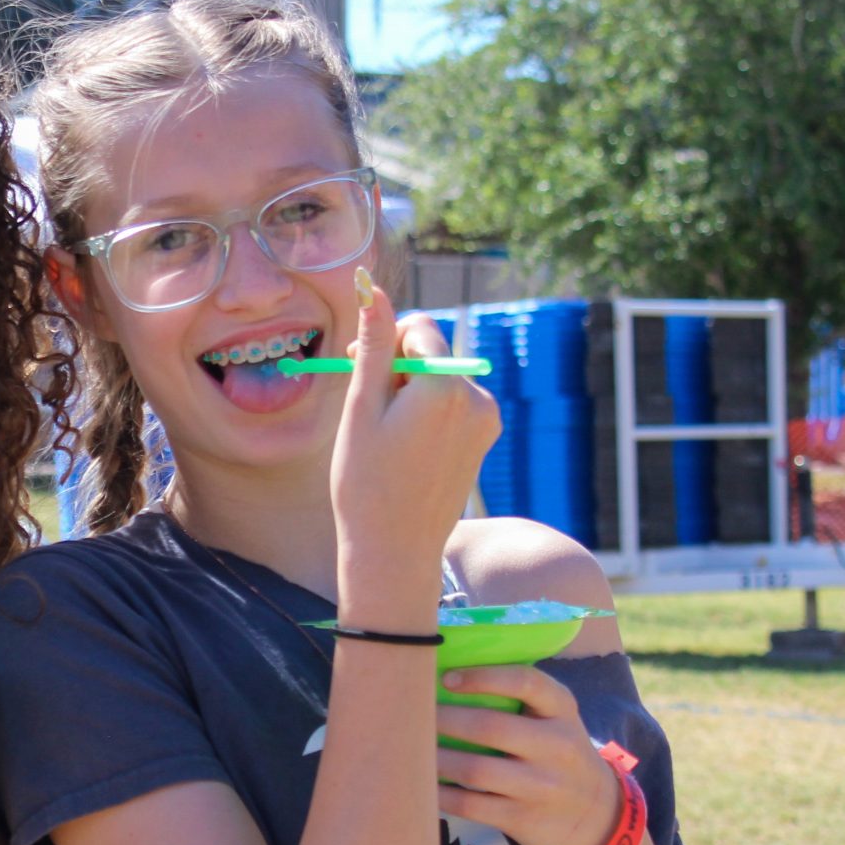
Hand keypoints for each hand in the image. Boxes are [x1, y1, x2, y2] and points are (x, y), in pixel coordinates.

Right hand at [330, 271, 498, 617]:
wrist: (395, 553)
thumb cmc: (365, 486)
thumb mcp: (361, 411)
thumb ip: (374, 346)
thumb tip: (373, 290)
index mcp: (445, 388)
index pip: (420, 329)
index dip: (385, 341)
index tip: (358, 368)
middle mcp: (477, 398)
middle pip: (432, 354)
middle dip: (398, 368)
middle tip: (365, 408)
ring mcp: (486, 420)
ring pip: (441, 379)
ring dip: (411, 393)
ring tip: (384, 437)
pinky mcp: (485, 439)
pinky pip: (453, 405)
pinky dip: (428, 414)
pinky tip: (406, 450)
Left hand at [431, 664, 622, 844]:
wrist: (598, 816)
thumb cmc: (559, 753)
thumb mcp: (556, 719)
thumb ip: (519, 696)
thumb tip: (446, 671)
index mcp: (562, 710)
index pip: (526, 682)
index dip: (483, 676)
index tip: (446, 678)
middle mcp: (556, 746)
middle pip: (490, 727)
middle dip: (445, 719)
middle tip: (413, 714)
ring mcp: (540, 786)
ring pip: (476, 770)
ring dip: (436, 758)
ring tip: (409, 748)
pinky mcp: (523, 818)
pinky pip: (471, 805)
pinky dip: (441, 795)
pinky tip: (421, 783)